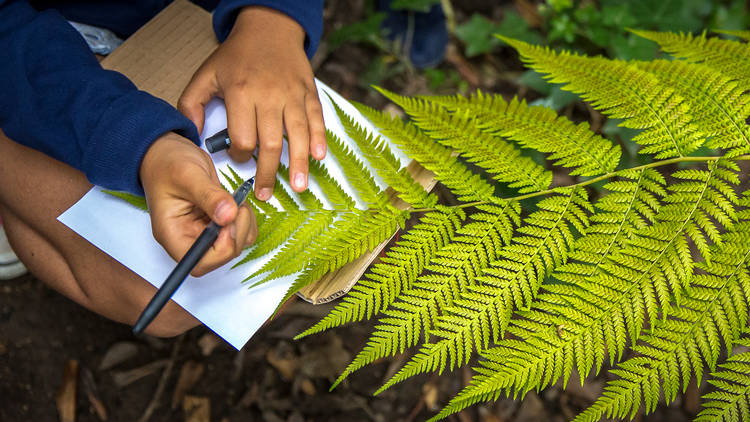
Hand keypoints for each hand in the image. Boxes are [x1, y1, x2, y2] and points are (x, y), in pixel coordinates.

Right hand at [140, 132, 256, 275]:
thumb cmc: (168, 163)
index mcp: (172, 234)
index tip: (228, 222)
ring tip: (234, 201)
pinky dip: (245, 219)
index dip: (221, 249)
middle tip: (235, 207)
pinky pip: (239, 232)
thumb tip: (228, 215)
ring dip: (243, 225)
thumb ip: (209, 196)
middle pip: (220, 257)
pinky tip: (235, 202)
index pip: (198, 263)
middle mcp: (187, 238)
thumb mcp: (188, 175)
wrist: (167, 152)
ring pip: (234, 245)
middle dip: (236, 233)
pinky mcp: (216, 224)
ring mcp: (202, 233)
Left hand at [178, 6, 326, 200]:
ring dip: (298, 164)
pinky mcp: (309, 92)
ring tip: (297, 187)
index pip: (243, 137)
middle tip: (265, 194)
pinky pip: (316, 119)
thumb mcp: (206, 74)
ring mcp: (292, 94)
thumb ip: (191, 105)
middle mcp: (269, 95)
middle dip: (267, 173)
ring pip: (298, 135)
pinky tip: (318, 158)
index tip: (239, 157)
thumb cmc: (236, 55)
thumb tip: (193, 137)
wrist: (269, 28)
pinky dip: (319, 139)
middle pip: (271, 143)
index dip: (240, 154)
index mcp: (241, 92)